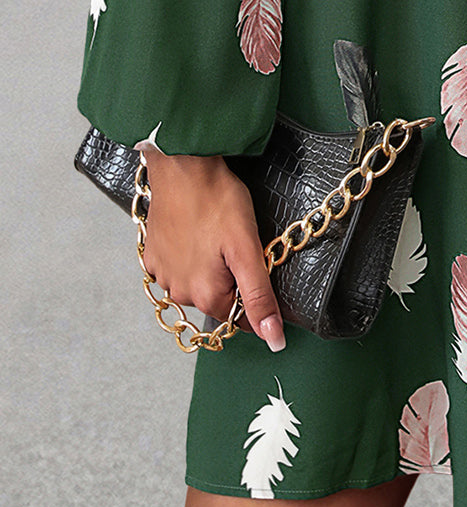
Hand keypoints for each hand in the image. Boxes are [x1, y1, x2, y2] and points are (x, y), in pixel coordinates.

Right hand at [140, 149, 285, 350]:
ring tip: (213, 233)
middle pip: (219, 299)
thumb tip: (274, 340)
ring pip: (197, 283)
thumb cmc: (217, 200)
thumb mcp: (247, 248)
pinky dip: (188, 256)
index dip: (253, 291)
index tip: (253, 263)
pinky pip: (177, 268)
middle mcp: (180, 293)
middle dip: (231, 277)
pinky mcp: (152, 257)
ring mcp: (162, 276)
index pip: (241, 315)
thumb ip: (260, 297)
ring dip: (208, 267)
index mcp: (206, 296)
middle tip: (235, 243)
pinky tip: (194, 232)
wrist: (183, 166)